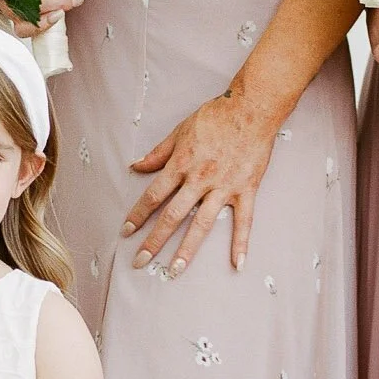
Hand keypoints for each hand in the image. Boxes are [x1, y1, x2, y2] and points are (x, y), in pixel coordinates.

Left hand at [123, 89, 279, 273]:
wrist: (251, 107)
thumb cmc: (215, 116)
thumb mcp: (180, 131)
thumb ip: (158, 153)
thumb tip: (135, 166)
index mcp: (181, 165)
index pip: (153, 196)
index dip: (137, 216)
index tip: (126, 232)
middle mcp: (199, 179)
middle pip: (172, 216)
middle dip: (154, 241)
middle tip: (140, 262)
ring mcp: (223, 187)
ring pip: (202, 224)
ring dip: (187, 250)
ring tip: (175, 270)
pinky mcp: (246, 190)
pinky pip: (243, 221)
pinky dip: (241, 243)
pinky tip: (237, 264)